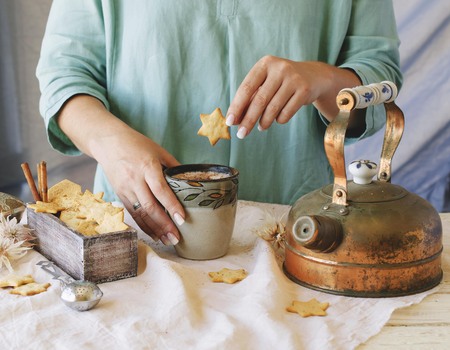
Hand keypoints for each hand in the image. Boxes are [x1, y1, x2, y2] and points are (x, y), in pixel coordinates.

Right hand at [97, 128, 184, 244]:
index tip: (182, 218)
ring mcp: (126, 188)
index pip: (160, 189)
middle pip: (150, 206)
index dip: (172, 205)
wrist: (108, 142)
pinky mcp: (120, 194)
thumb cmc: (137, 144)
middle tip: (177, 237)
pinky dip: (144, 225)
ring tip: (168, 240)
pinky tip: (155, 234)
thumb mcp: (159, 151)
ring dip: (155, 229)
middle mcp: (135, 179)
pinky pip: (133, 213)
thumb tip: (191, 181)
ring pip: (141, 213)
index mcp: (147, 166)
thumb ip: (174, 167)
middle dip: (164, 224)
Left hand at [226, 56, 360, 137]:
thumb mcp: (265, 84)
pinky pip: (286, 113)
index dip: (236, 106)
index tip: (229, 122)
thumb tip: (235, 120)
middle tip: (241, 134)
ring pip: (273, 109)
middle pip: (259, 101)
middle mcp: (279, 68)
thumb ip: (250, 99)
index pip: (246, 88)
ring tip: (261, 127)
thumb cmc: (281, 82)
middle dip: (248, 120)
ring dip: (264, 122)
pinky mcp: (304, 90)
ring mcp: (293, 78)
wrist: (313, 76)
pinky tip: (278, 118)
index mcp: (265, 64)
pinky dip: (279, 120)